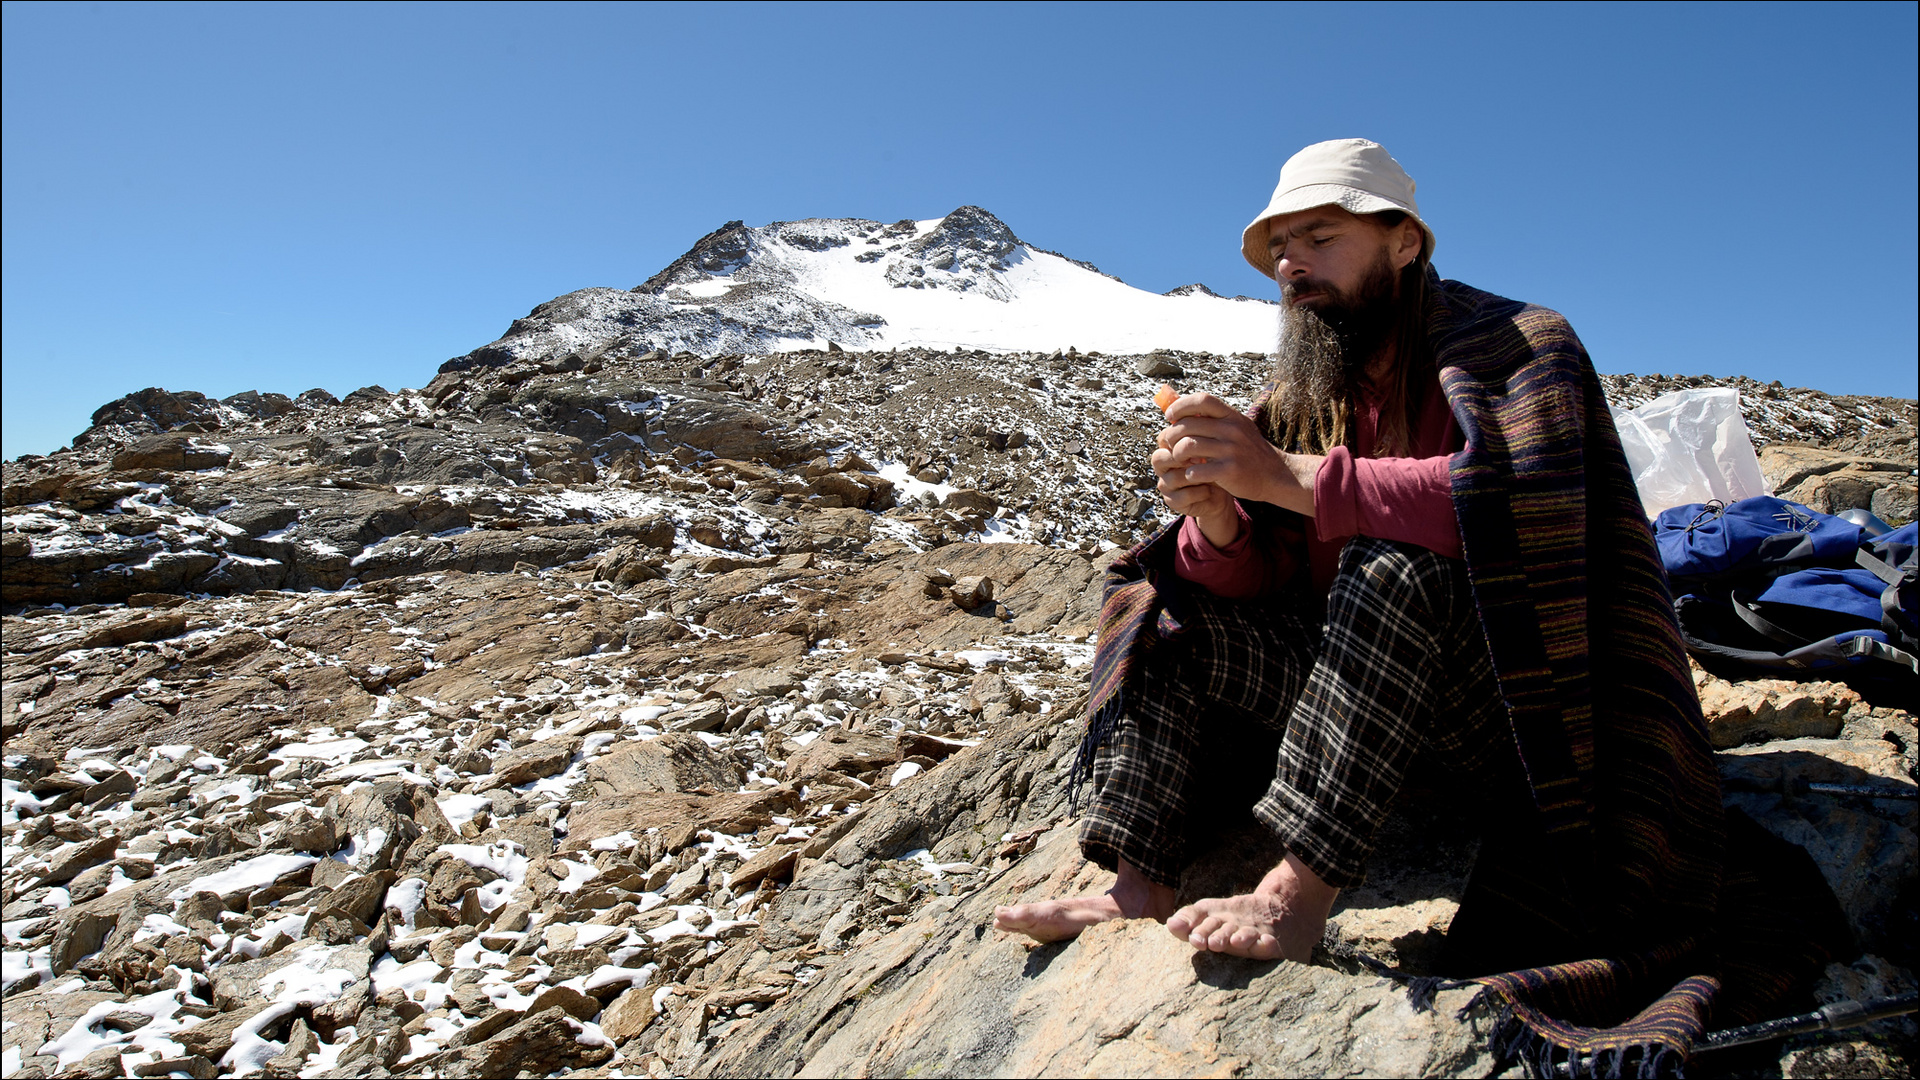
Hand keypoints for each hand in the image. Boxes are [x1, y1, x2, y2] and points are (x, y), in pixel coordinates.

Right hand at [1152, 441, 1238, 543]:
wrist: (1222, 490)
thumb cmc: (1215, 465)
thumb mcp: (1210, 447)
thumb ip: (1202, 432)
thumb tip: (1201, 413)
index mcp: (1169, 450)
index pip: (1163, 439)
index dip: (1180, 439)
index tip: (1202, 440)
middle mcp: (1163, 468)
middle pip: (1158, 458)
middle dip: (1180, 458)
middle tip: (1201, 459)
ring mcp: (1166, 486)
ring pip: (1172, 478)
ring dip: (1194, 476)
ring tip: (1209, 475)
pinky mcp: (1173, 502)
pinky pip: (1183, 496)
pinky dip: (1200, 492)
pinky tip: (1210, 489)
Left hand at [1159, 392, 1318, 517]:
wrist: (1276, 475)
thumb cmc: (1249, 451)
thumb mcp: (1237, 427)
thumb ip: (1213, 418)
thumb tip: (1179, 405)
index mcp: (1232, 417)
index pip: (1202, 400)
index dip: (1181, 405)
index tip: (1170, 416)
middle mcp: (1232, 430)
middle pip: (1188, 425)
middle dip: (1171, 435)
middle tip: (1169, 443)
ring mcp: (1231, 451)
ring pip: (1188, 446)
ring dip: (1176, 454)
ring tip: (1178, 459)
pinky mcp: (1230, 471)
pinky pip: (1197, 470)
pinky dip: (1189, 473)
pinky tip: (1192, 474)